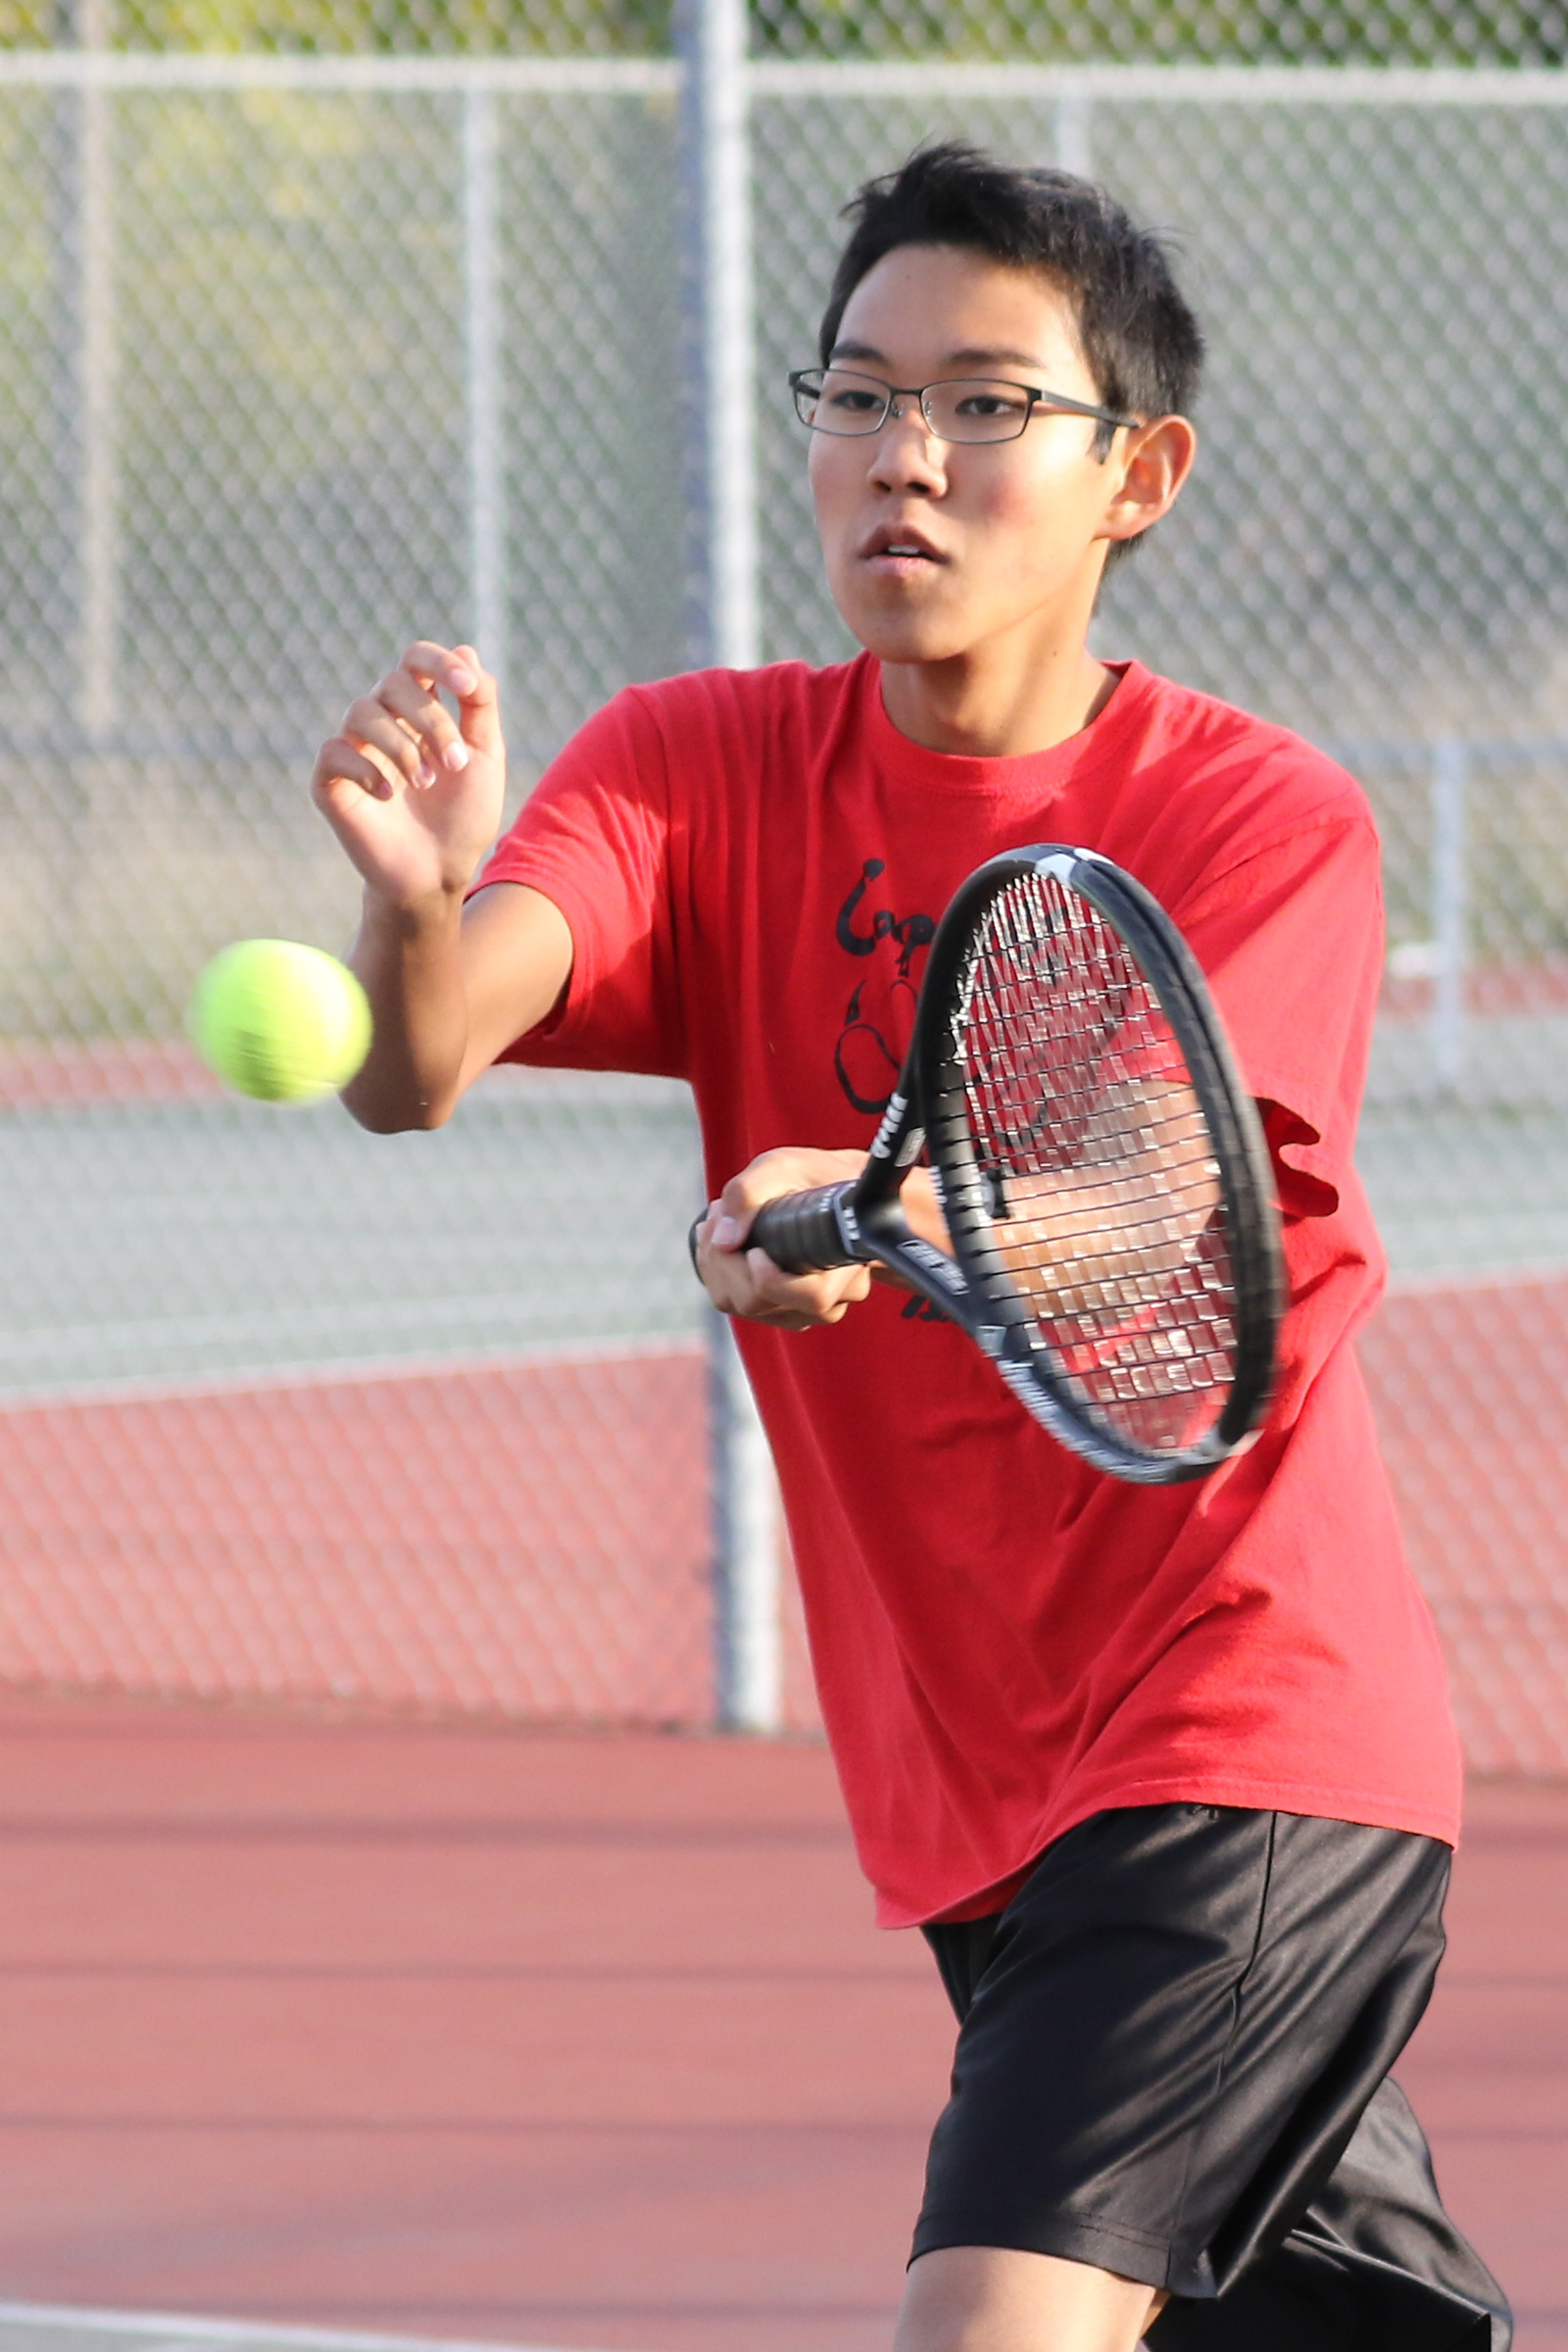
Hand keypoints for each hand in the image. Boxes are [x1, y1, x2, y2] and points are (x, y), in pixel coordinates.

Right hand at [311, 642, 505, 908]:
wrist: (439, 871)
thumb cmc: (464, 815)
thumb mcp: (485, 755)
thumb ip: (480, 704)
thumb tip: (465, 649)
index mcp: (419, 708)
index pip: (416, 660)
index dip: (439, 663)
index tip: (466, 688)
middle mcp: (383, 720)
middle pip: (393, 683)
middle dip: (431, 721)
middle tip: (455, 764)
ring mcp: (353, 748)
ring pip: (362, 712)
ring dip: (402, 746)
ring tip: (425, 783)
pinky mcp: (329, 780)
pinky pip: (334, 751)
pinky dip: (365, 769)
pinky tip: (389, 795)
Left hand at [694, 1147, 874, 1330]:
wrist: (829, 1185)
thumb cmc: (814, 1175)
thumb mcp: (782, 1166)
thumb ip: (750, 1194)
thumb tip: (725, 1241)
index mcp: (845, 1261)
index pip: (812, 1296)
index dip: (771, 1279)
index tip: (753, 1248)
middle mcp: (834, 1296)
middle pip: (761, 1303)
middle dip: (725, 1259)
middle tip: (720, 1209)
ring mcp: (806, 1309)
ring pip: (743, 1306)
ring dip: (717, 1263)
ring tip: (720, 1216)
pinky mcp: (781, 1310)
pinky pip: (736, 1303)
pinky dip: (717, 1272)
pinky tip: (720, 1240)